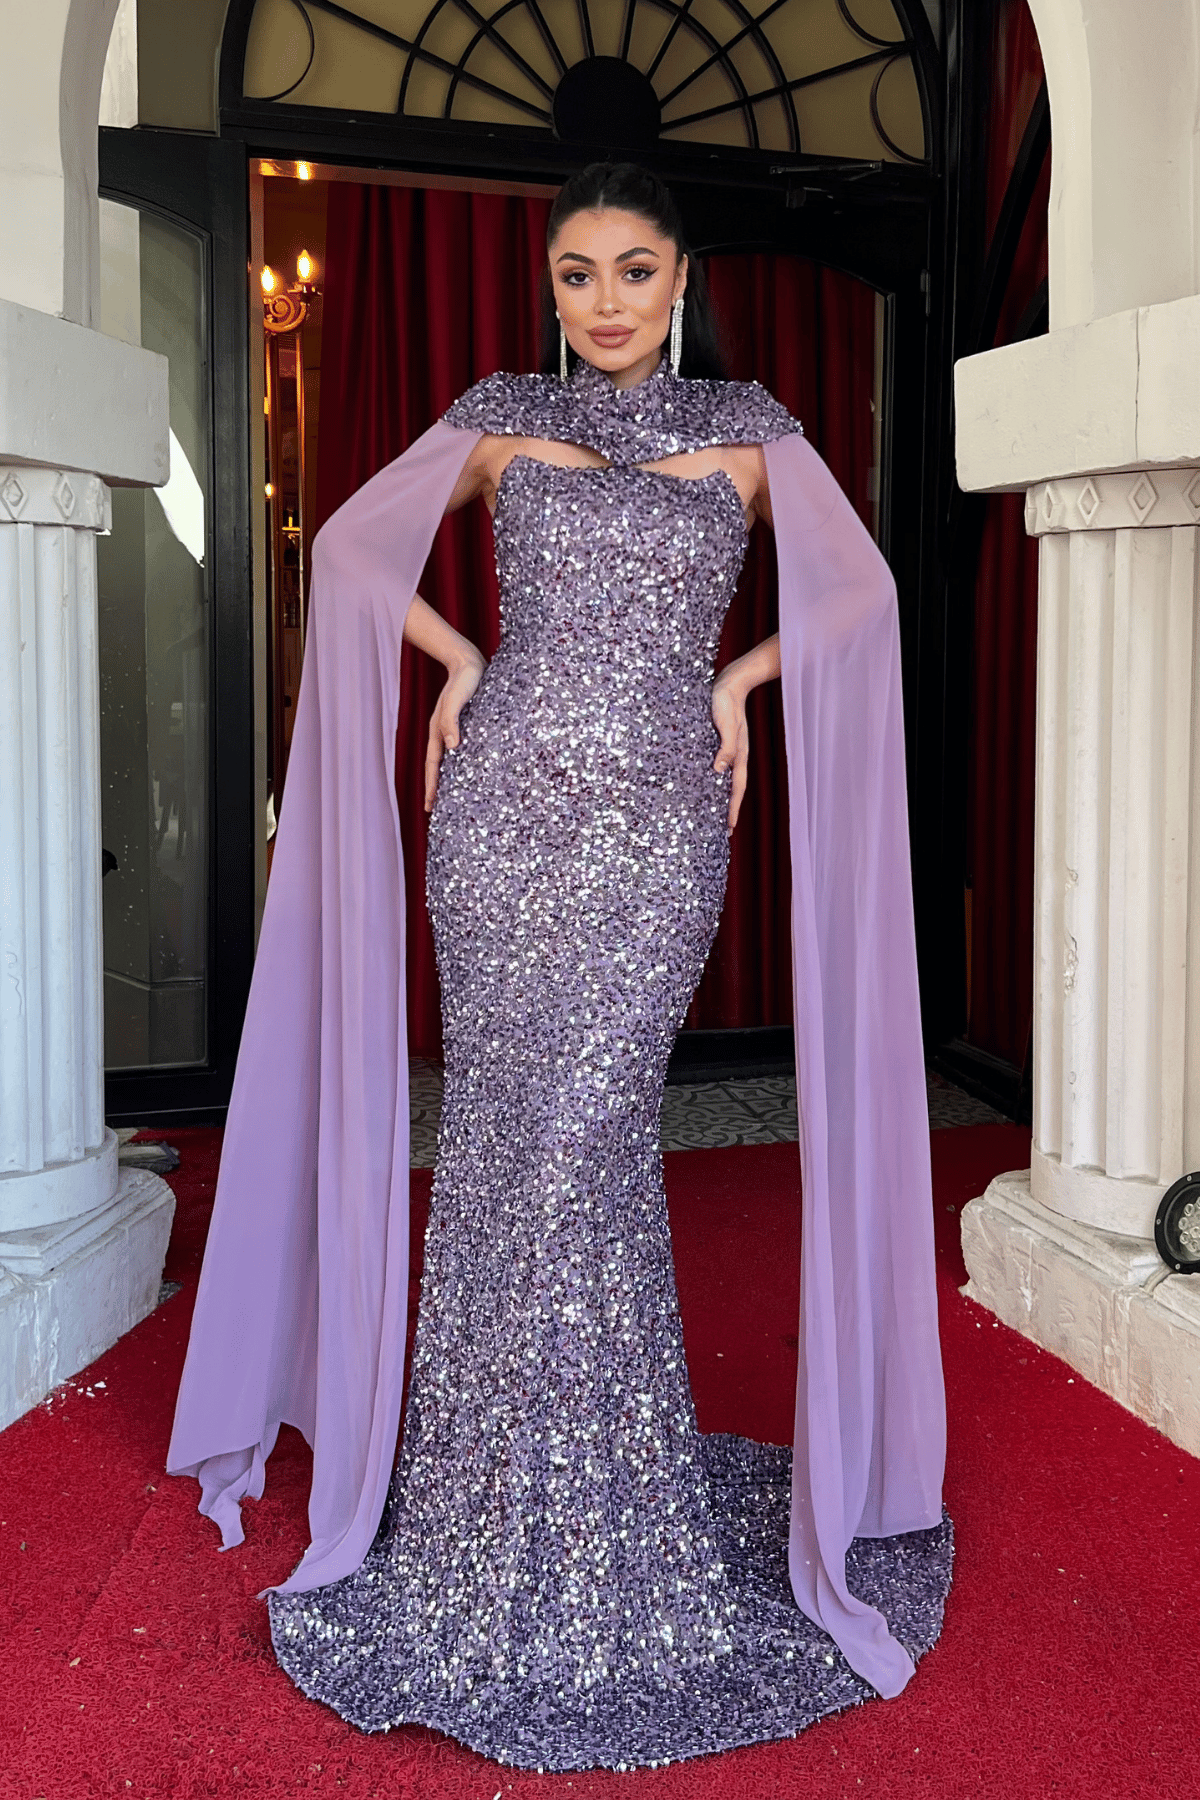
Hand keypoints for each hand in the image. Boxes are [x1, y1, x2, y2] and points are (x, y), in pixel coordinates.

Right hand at [425, 653, 484, 811]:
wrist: (469, 661)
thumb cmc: (465, 679)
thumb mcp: (457, 699)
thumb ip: (452, 721)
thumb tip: (453, 747)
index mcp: (439, 731)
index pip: (433, 765)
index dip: (431, 786)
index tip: (429, 806)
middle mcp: (445, 734)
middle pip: (437, 767)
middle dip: (435, 788)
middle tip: (434, 810)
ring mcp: (454, 730)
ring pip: (448, 760)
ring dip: (448, 778)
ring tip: (450, 797)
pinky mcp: (467, 725)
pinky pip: (462, 751)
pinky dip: (461, 764)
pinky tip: (469, 771)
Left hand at [711, 668, 749, 835]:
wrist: (730, 682)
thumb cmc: (726, 702)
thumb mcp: (726, 725)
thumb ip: (726, 747)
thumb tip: (719, 771)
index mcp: (739, 755)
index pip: (736, 789)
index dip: (732, 809)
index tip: (729, 829)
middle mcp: (736, 756)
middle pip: (733, 789)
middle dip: (729, 809)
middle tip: (724, 830)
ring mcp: (730, 749)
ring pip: (727, 779)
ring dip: (723, 797)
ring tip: (716, 812)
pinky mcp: (722, 741)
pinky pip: (721, 767)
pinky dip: (716, 780)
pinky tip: (709, 783)